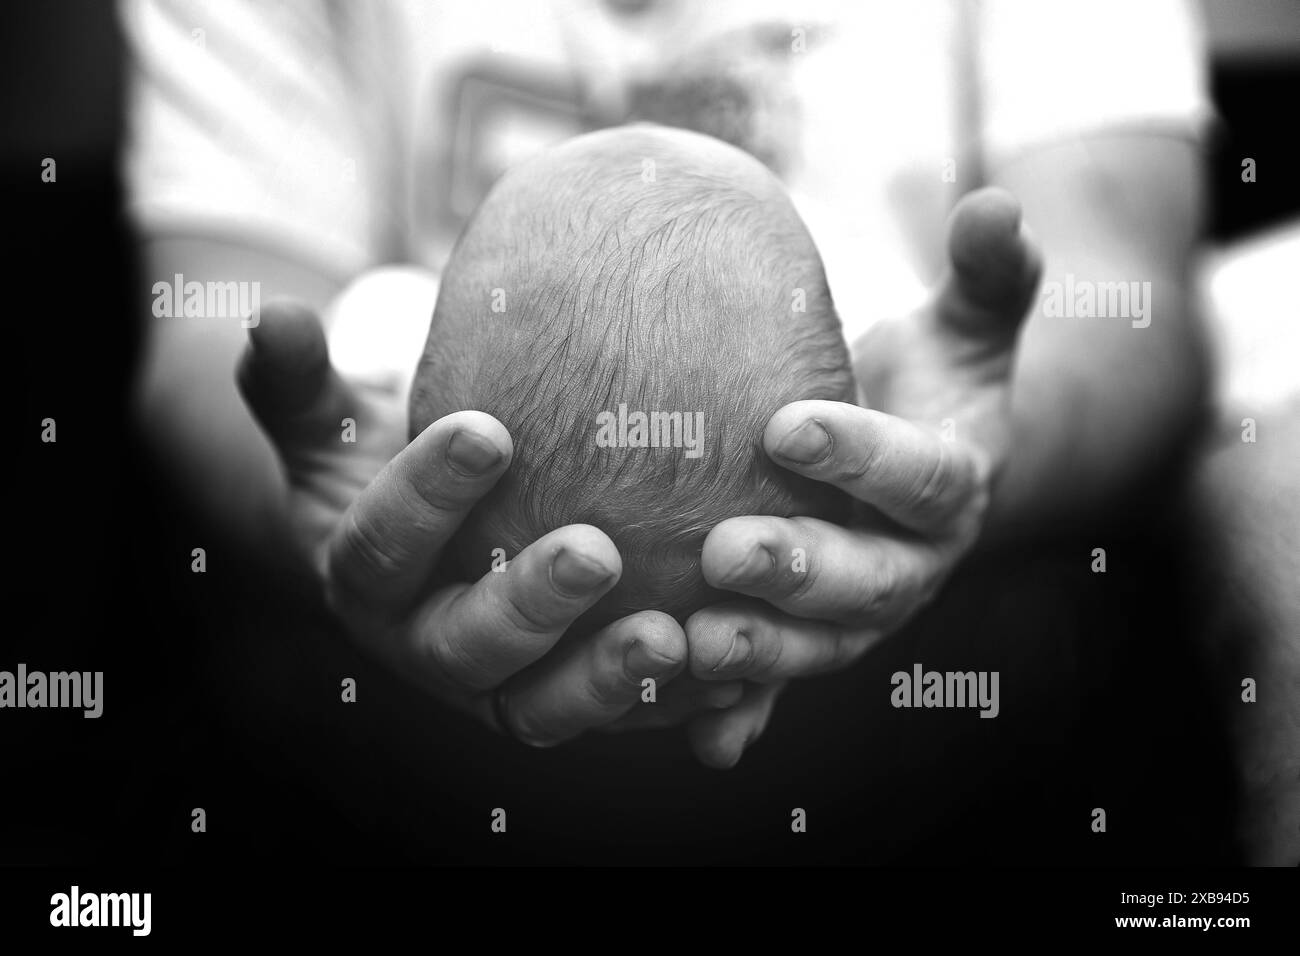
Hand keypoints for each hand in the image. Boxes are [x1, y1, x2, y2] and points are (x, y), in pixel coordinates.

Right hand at [237, 301, 734, 745]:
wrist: (429, 551)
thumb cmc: (386, 469)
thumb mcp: (335, 427)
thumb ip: (299, 385)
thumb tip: (269, 314)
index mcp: (367, 583)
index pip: (383, 545)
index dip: (427, 494)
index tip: (486, 430)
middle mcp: (428, 650)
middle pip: (467, 648)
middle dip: (528, 605)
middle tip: (596, 551)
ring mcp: (502, 688)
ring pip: (548, 708)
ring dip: (612, 681)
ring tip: (679, 636)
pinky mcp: (571, 701)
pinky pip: (624, 720)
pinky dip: (679, 709)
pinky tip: (740, 677)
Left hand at [681, 188, 1042, 766]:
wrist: (920, 474)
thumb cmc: (931, 386)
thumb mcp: (969, 328)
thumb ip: (991, 275)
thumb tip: (997, 201)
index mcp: (953, 485)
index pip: (919, 475)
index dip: (862, 455)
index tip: (786, 425)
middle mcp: (914, 564)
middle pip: (869, 580)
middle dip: (802, 570)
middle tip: (723, 549)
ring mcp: (863, 616)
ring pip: (821, 647)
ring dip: (760, 653)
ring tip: (687, 641)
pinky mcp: (813, 642)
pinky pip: (783, 687)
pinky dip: (747, 713)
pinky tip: (701, 737)